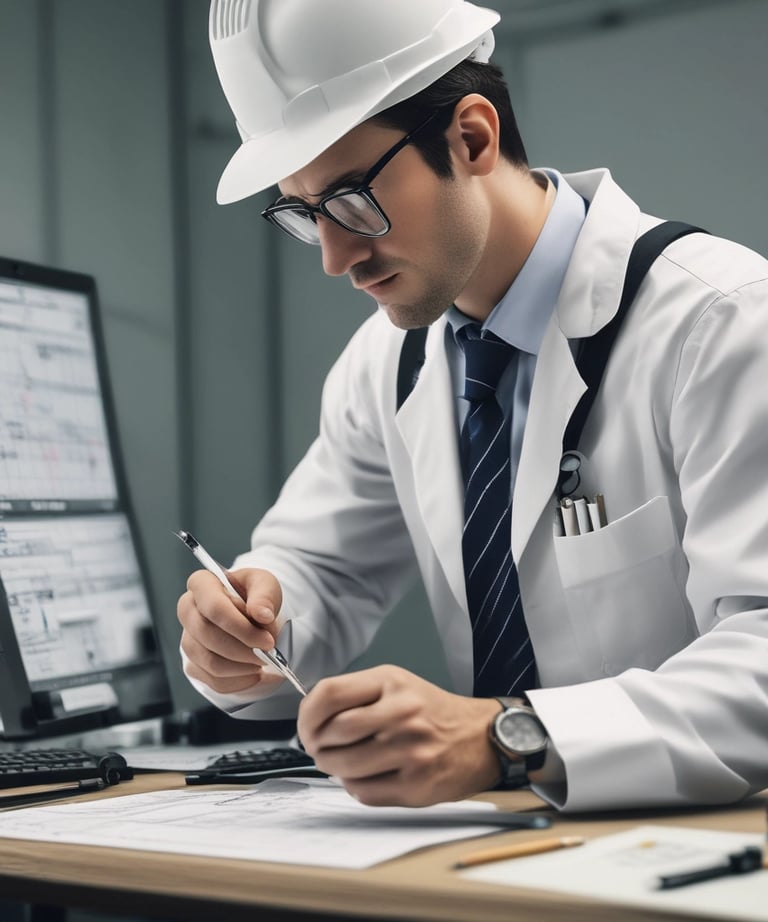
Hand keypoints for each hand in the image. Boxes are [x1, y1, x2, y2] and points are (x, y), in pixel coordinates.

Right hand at [177, 567, 283, 694]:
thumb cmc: (255, 596)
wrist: (252, 615)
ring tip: (263, 660)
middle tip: (268, 652)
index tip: (267, 640)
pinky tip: (254, 671)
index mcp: (201, 584)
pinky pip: (214, 680)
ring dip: (243, 666)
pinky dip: (240, 680)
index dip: (241, 627)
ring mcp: (187, 639)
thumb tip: (262, 614)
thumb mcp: (266, 585)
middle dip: (243, 649)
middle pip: (208, 636)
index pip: (213, 607)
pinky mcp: (193, 664)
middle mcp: (187, 610)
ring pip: (211, 662)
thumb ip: (265, 596)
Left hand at [297, 665, 501, 806]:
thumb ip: (356, 695)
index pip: (329, 694)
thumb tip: (311, 719)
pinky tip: (367, 775)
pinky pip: (364, 792)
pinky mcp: (417, 785)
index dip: (307, 714)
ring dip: (333, 768)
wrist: (481, 737)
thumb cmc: (432, 711)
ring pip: (344, 767)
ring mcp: (410, 751)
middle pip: (332, 734)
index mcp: (391, 683)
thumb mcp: (397, 685)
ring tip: (342, 763)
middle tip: (321, 748)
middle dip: (317, 746)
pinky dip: (356, 786)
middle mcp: (401, 713)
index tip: (307, 725)